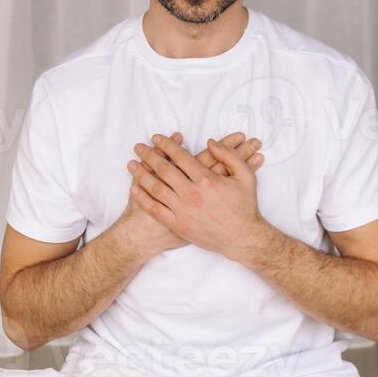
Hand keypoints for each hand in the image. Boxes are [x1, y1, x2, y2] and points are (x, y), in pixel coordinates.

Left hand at [121, 131, 263, 254]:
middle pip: (164, 169)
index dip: (166, 145)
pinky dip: (143, 198)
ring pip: (156, 188)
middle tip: (138, 147)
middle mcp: (192, 194)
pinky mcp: (178, 225)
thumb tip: (211, 142)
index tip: (156, 138)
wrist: (241, 238)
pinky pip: (155, 209)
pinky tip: (134, 188)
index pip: (180, 156)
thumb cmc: (244, 206)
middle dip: (149, 155)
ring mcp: (183, 210)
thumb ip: (229, 156)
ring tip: (131, 163)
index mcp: (207, 180)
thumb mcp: (246, 176)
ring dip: (141, 174)